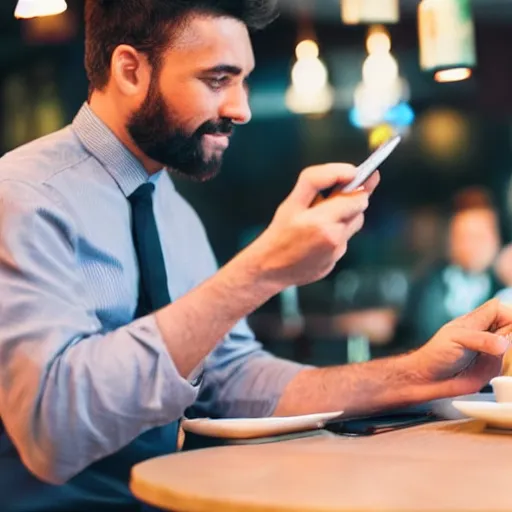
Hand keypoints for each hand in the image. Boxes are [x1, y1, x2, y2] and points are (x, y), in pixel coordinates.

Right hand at [248, 164, 379, 288]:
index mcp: (319, 220)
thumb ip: (318, 180)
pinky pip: (344, 240)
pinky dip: (336, 235)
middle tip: (333, 198)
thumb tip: (351, 172)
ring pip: (354, 223)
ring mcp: (334, 252)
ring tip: (322, 220)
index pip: (354, 195)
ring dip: (345, 217)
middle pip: (360, 207)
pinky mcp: (334, 261)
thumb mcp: (291, 201)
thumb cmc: (281, 231)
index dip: (359, 182)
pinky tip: (317, 238)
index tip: (354, 173)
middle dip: (351, 198)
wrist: (269, 268)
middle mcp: (330, 237)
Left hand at [410, 299, 510, 397]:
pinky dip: (511, 364)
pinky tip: (506, 365)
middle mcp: (488, 333)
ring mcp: (493, 350)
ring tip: (496, 354)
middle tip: (504, 345)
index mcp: (477, 320)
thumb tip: (504, 343)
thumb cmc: (435, 353)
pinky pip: (510, 363)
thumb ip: (482, 339)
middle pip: (511, 326)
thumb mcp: (457, 339)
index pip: (502, 310)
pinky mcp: (494, 367)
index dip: (511, 315)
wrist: (428, 378)